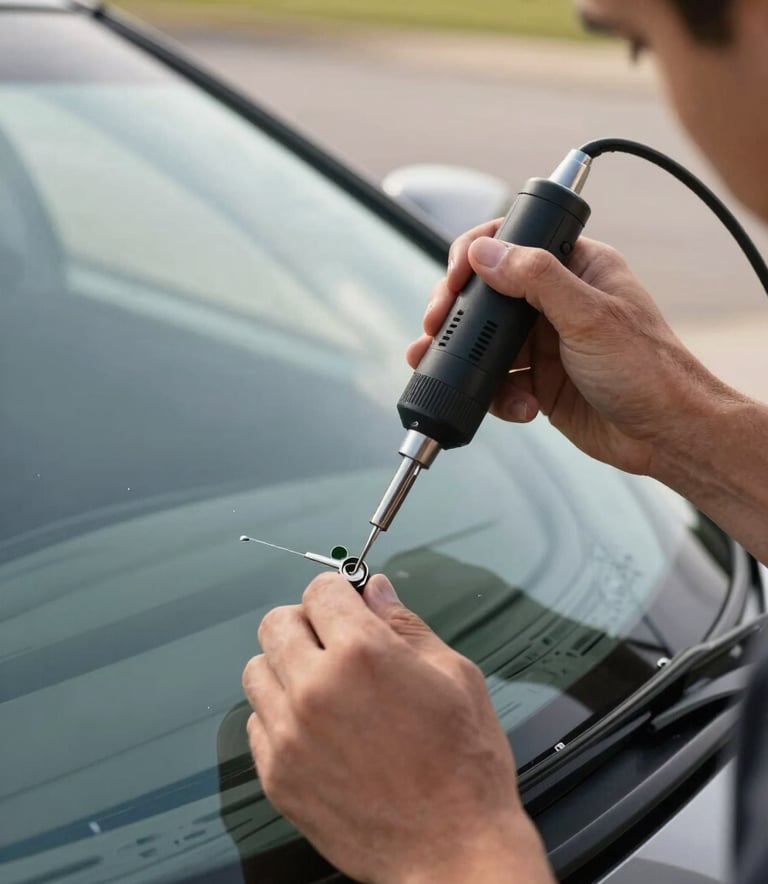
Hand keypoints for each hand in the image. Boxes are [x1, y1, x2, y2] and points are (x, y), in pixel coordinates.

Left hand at [242, 574, 553, 883]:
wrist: (454, 851)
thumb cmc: (464, 768)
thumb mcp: (454, 676)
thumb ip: (405, 625)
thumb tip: (376, 592)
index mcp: (363, 655)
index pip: (320, 590)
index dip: (338, 591)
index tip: (346, 602)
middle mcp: (316, 689)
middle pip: (276, 622)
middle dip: (307, 622)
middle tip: (335, 641)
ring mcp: (289, 735)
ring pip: (258, 670)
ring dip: (287, 667)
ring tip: (324, 686)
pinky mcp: (277, 776)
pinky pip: (256, 722)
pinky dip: (279, 715)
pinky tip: (318, 728)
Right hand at [407, 221, 727, 475]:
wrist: (664, 435)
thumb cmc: (648, 370)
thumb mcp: (590, 316)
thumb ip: (536, 279)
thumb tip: (486, 251)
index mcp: (577, 268)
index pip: (515, 241)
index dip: (478, 253)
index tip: (456, 276)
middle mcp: (557, 302)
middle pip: (489, 293)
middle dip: (458, 311)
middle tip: (437, 324)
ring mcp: (545, 343)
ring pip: (486, 341)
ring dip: (463, 355)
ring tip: (435, 361)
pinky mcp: (538, 382)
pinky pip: (498, 382)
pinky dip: (495, 395)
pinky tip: (516, 406)